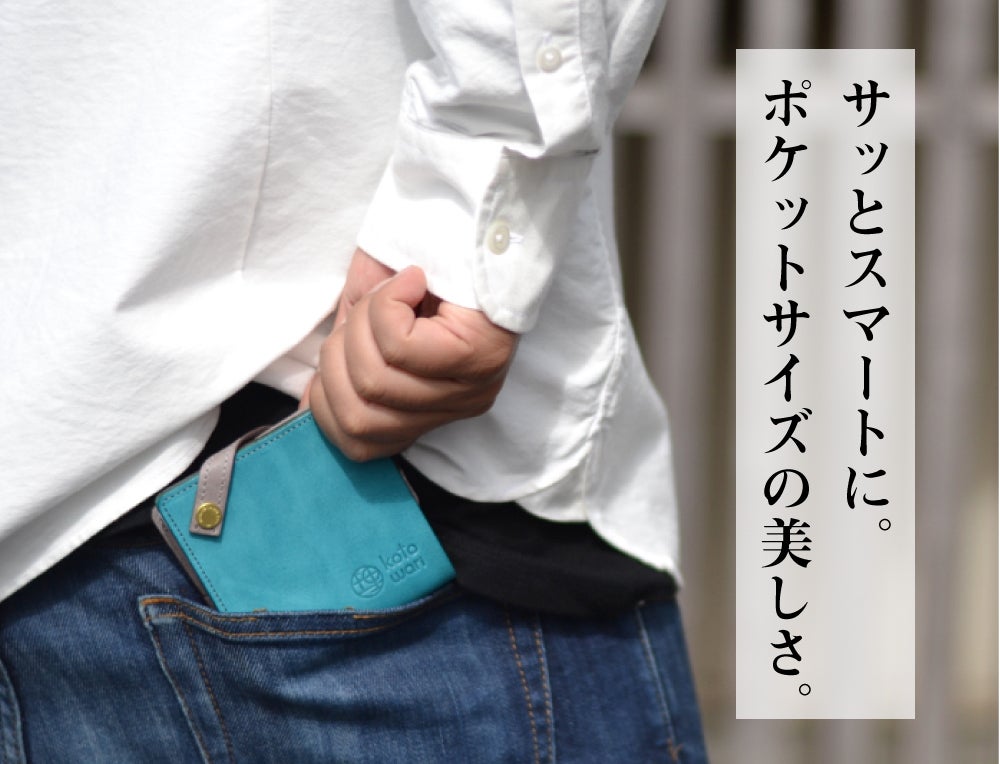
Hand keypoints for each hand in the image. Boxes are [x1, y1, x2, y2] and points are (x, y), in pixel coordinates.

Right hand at [306, 249, 516, 460]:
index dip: (325, 401)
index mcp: (431, 406)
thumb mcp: (367, 317)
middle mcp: (457, 405)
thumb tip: (308, 406)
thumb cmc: (420, 258)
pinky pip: (400, 348)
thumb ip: (346, 360)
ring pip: (375, 382)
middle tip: (370, 306)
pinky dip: (388, 306)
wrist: (475, 208)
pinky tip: (413, 280)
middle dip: (339, 353)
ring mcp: (472, 384)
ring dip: (364, 322)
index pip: (361, 445)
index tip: (336, 347)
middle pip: (359, 416)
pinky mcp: (479, 353)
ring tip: (393, 289)